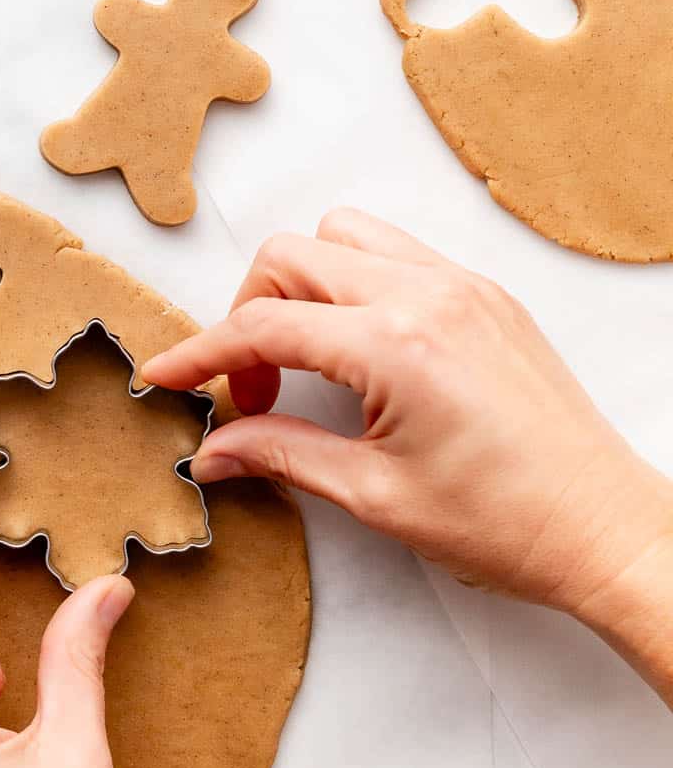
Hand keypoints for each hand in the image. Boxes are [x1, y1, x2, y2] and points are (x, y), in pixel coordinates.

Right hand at [143, 209, 672, 696]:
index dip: (200, 351)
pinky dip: (355, 286)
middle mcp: (429, 296)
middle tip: (250, 390)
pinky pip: (399, 256)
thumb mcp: (375, 496)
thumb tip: (214, 452)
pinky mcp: (487, 298)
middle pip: (294, 256)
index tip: (163, 377)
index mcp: (395, 344)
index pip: (264, 323)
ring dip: (303, 286)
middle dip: (249, 314)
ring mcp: (464, 288)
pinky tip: (357, 353)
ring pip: (346, 237)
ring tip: (302, 361)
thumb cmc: (508, 523)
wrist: (604, 530)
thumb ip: (282, 455)